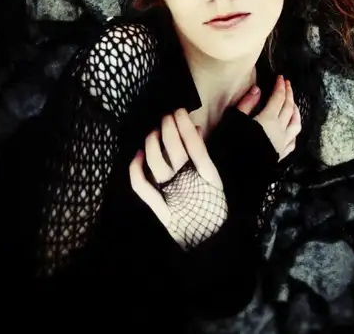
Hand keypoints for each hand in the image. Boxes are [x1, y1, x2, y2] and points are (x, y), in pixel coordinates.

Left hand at [129, 108, 227, 249]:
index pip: (194, 143)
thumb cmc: (214, 207)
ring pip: (155, 161)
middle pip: (173, 147)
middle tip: (167, 116)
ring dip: (152, 141)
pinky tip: (137, 154)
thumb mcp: (216, 179)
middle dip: (168, 126)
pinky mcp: (158, 207)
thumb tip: (195, 128)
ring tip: (155, 132)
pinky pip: (142, 186)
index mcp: (208, 176)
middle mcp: (188, 183)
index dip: (184, 124)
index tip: (180, 110)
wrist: (210, 242)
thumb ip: (205, 154)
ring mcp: (171, 195)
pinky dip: (136, 168)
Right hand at [235, 75, 300, 161]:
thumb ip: (247, 104)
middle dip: (289, 94)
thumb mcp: (235, 121)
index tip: (280, 77)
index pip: (278, 98)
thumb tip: (258, 90)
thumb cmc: (232, 146)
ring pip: (296, 124)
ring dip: (296, 111)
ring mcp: (282, 144)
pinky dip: (294, 131)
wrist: (237, 175)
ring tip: (293, 104)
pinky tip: (291, 128)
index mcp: (268, 120)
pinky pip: (293, 141)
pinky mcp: (281, 155)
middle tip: (287, 83)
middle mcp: (279, 130)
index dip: (280, 86)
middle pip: (288, 108)